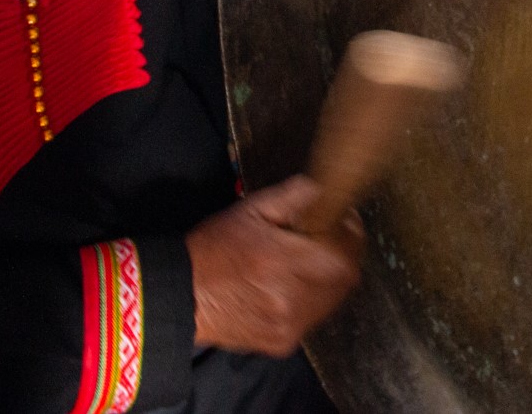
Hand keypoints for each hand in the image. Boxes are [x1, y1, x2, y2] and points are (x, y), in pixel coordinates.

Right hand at [187, 175, 362, 355]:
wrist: (182, 296)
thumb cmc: (214, 249)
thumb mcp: (251, 209)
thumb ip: (294, 195)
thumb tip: (326, 189)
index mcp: (282, 260)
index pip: (345, 250)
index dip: (349, 233)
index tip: (341, 220)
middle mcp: (290, 298)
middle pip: (346, 277)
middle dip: (342, 255)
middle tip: (325, 240)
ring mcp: (289, 325)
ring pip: (332, 299)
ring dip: (329, 278)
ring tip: (304, 263)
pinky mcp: (282, 343)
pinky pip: (313, 318)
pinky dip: (310, 301)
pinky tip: (288, 288)